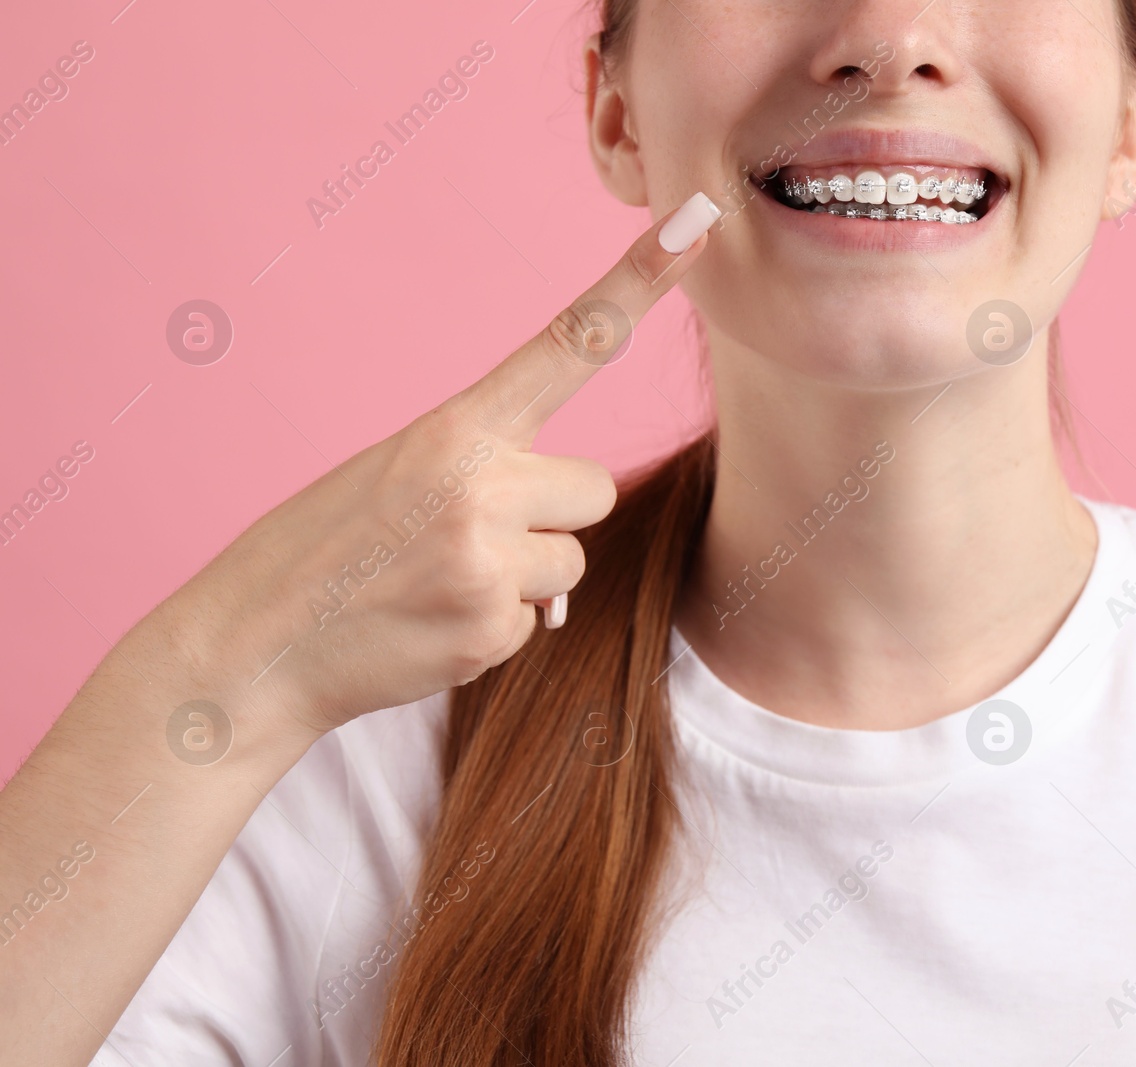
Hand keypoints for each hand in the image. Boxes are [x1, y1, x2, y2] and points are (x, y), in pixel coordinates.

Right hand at [154, 193, 721, 739]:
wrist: (255, 646)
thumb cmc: (325, 547)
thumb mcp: (396, 470)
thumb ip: (487, 470)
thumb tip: (564, 523)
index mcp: (456, 427)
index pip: (568, 343)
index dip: (635, 285)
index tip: (691, 227)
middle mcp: (483, 486)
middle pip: (594, 488)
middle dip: (549, 515)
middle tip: (463, 534)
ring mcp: (490, 562)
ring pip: (571, 562)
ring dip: (523, 577)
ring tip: (436, 582)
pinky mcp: (492, 630)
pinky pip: (537, 621)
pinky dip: (494, 626)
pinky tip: (429, 624)